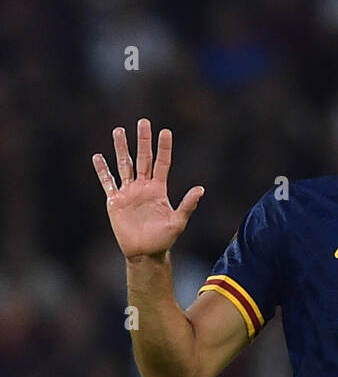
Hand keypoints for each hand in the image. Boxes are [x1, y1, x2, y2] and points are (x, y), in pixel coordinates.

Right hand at [92, 119, 203, 259]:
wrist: (145, 253)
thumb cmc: (163, 240)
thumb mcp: (178, 223)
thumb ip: (187, 205)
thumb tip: (201, 189)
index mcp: (158, 190)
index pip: (162, 164)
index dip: (163, 148)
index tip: (165, 131)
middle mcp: (143, 187)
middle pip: (143, 158)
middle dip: (143, 141)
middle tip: (143, 122)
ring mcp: (128, 193)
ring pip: (124, 165)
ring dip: (121, 148)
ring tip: (118, 130)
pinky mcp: (115, 202)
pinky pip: (107, 182)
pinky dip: (102, 171)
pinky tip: (98, 157)